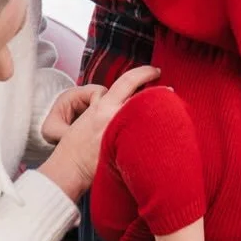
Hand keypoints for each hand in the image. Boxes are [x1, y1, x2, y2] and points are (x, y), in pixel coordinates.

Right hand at [39, 65, 159, 198]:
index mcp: (103, 106)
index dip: (145, 72)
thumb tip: (121, 102)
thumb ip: (104, 108)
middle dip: (159, 93)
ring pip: (148, 116)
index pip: (128, 81)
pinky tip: (161, 134)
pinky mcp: (127, 150)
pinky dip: (152, 132)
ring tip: (167, 111)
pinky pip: (145, 136)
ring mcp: (122, 134)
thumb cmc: (74, 147)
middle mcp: (115, 117)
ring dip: (157, 113)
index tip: (155, 71)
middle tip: (170, 91)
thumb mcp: (87, 118)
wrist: (70, 169)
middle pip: (145, 98)